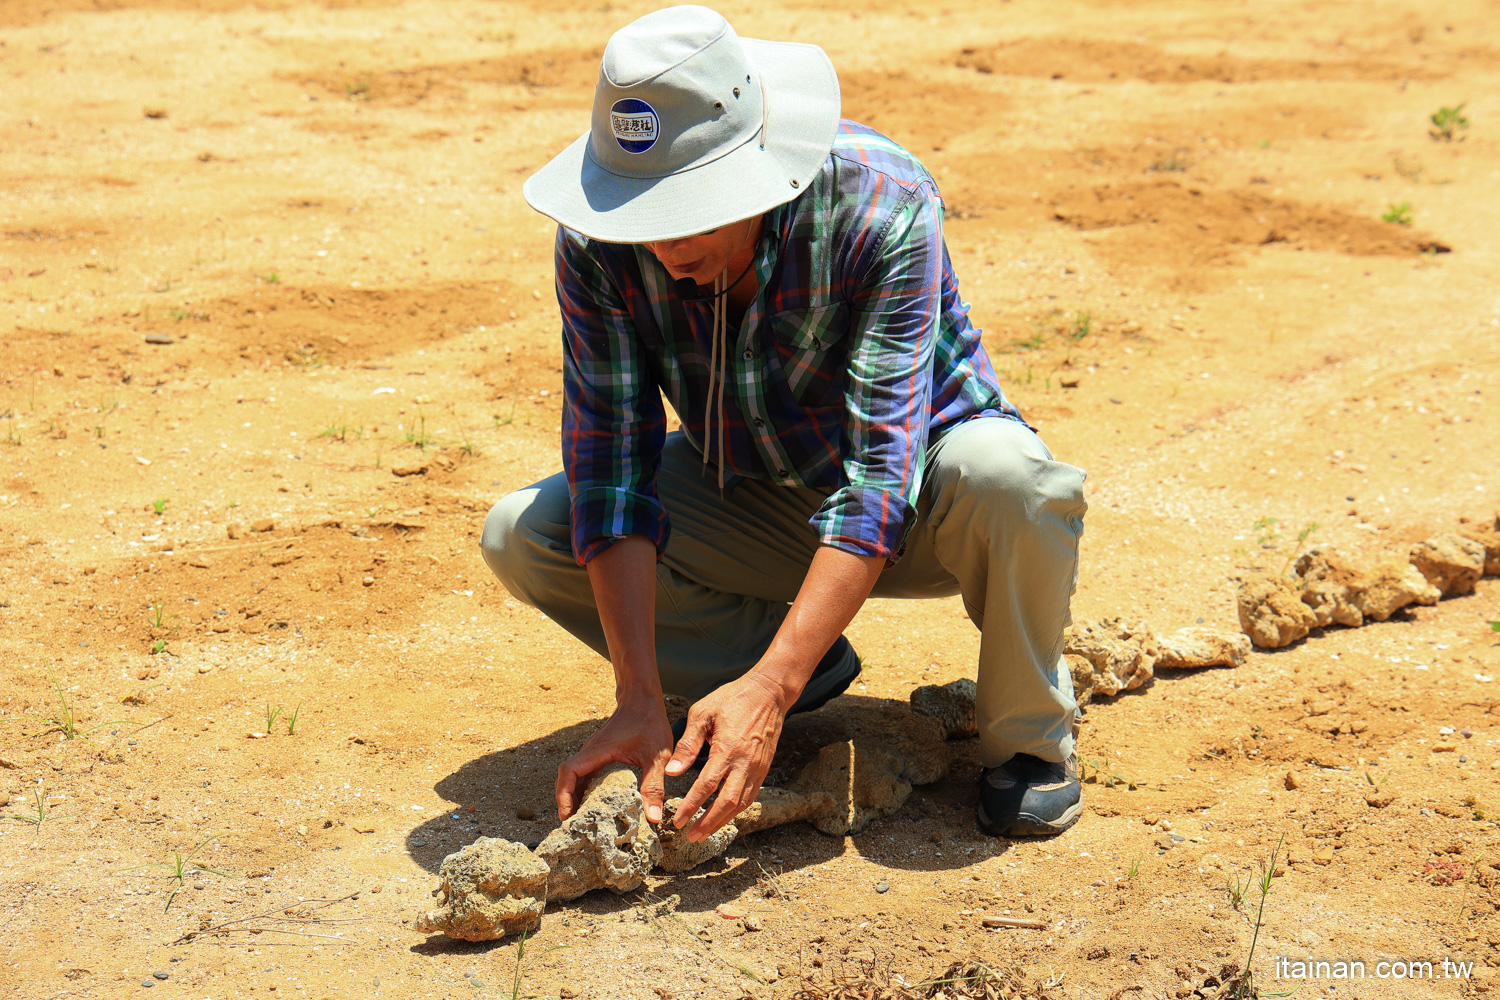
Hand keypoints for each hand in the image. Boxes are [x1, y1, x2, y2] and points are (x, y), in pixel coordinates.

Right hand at [555, 693, 672, 824]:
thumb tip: (653, 818)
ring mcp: (593, 751)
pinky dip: (582, 788)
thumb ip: (654, 785)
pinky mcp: (599, 753)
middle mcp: (591, 750)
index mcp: (599, 750)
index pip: (569, 770)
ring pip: (573, 775)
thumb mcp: (657, 756)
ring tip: (578, 819)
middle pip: (566, 776)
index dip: (563, 794)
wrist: (643, 698)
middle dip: (565, 800)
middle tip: (571, 825)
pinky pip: (583, 773)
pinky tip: (591, 803)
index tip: (566, 814)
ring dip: (572, 795)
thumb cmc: (650, 722)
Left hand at [666, 671, 788, 841]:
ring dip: (722, 821)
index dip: (691, 806)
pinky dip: (736, 810)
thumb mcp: (702, 713)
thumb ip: (687, 744)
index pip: (707, 786)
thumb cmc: (732, 699)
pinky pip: (750, 795)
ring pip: (741, 803)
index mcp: (727, 749)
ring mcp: (757, 767)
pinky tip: (724, 816)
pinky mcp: (764, 768)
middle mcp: (745, 763)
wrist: (769, 693)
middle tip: (690, 837)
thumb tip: (673, 771)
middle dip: (708, 823)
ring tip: (704, 833)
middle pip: (727, 803)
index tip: (677, 821)